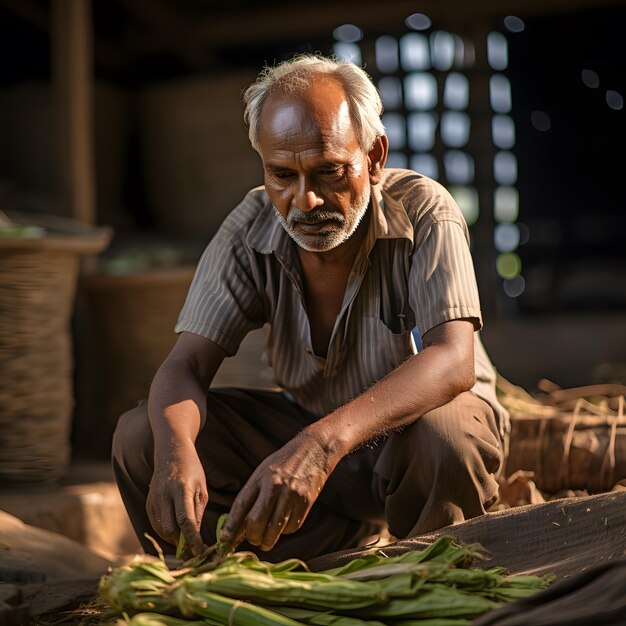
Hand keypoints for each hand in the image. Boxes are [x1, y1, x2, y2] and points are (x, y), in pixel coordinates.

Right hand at [146, 441, 207, 555]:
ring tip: (185, 539)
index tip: (199, 551)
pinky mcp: (148, 502)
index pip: (185, 521)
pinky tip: (175, 530)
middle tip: (192, 547)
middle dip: (181, 542)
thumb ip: (197, 514)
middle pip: (169, 529)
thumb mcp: (201, 489)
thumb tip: (195, 538)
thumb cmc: (192, 470)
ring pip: (160, 529)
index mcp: (181, 489)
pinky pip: (155, 524)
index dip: (192, 539)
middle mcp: (164, 494)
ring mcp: (153, 499)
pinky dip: (165, 531)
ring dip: (172, 539)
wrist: (171, 453)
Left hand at [221, 430, 338, 551]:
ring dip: (268, 540)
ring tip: (265, 540)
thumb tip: (239, 525)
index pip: (241, 505)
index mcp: (261, 477)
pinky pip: (292, 527)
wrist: (314, 450)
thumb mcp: (263, 472)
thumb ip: (252, 495)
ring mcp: (292, 495)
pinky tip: (283, 525)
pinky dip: (285, 531)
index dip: (231, 526)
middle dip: (252, 537)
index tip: (225, 541)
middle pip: (257, 522)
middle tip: (252, 539)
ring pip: (274, 530)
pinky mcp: (306, 503)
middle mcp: (275, 486)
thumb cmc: (284, 462)